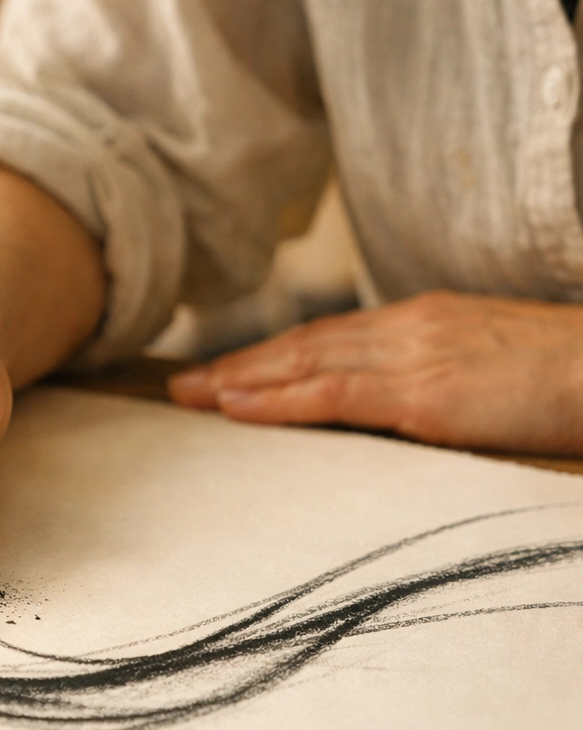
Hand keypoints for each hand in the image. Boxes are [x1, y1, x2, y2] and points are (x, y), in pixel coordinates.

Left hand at [168, 291, 582, 455]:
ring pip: (304, 364)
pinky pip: (333, 394)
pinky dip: (279, 400)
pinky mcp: (426, 394)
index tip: (231, 372)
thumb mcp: (489, 364)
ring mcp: (414, 357)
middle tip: (185, 385)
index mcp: (422, 321)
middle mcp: (407, 329)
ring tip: (191, 397)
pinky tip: (237, 408)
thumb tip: (398, 403)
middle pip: (303, 345)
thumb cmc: (569, 375)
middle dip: (239, 365)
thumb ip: (436, 375)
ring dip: (241, 381)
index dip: (272, 354)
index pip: (328, 337)